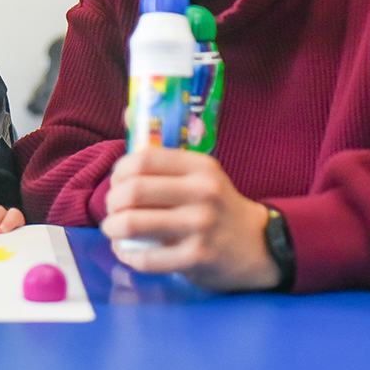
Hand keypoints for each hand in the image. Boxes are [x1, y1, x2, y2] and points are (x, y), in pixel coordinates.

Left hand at [101, 148, 280, 291]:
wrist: (259, 244)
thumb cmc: (217, 203)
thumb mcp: (199, 171)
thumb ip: (163, 149)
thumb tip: (127, 111)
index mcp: (199, 166)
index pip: (144, 159)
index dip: (119, 170)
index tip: (117, 180)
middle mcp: (202, 192)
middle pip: (134, 191)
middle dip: (112, 201)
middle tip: (111, 208)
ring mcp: (200, 226)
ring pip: (134, 224)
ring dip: (113, 228)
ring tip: (112, 229)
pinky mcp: (197, 258)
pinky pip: (147, 258)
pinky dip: (128, 255)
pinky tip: (126, 250)